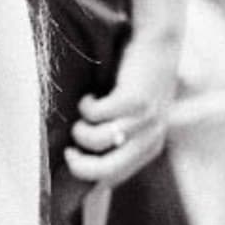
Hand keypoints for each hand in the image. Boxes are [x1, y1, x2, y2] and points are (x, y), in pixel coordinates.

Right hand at [66, 32, 179, 188]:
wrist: (156, 44)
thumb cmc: (135, 82)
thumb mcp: (129, 118)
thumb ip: (112, 141)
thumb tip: (78, 167)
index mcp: (149, 149)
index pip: (111, 179)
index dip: (86, 179)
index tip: (70, 166)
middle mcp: (151, 140)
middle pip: (104, 172)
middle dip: (77, 165)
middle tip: (67, 149)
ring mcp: (144, 121)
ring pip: (95, 140)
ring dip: (80, 128)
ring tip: (84, 113)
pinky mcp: (134, 101)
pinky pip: (95, 114)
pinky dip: (86, 105)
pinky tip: (91, 96)